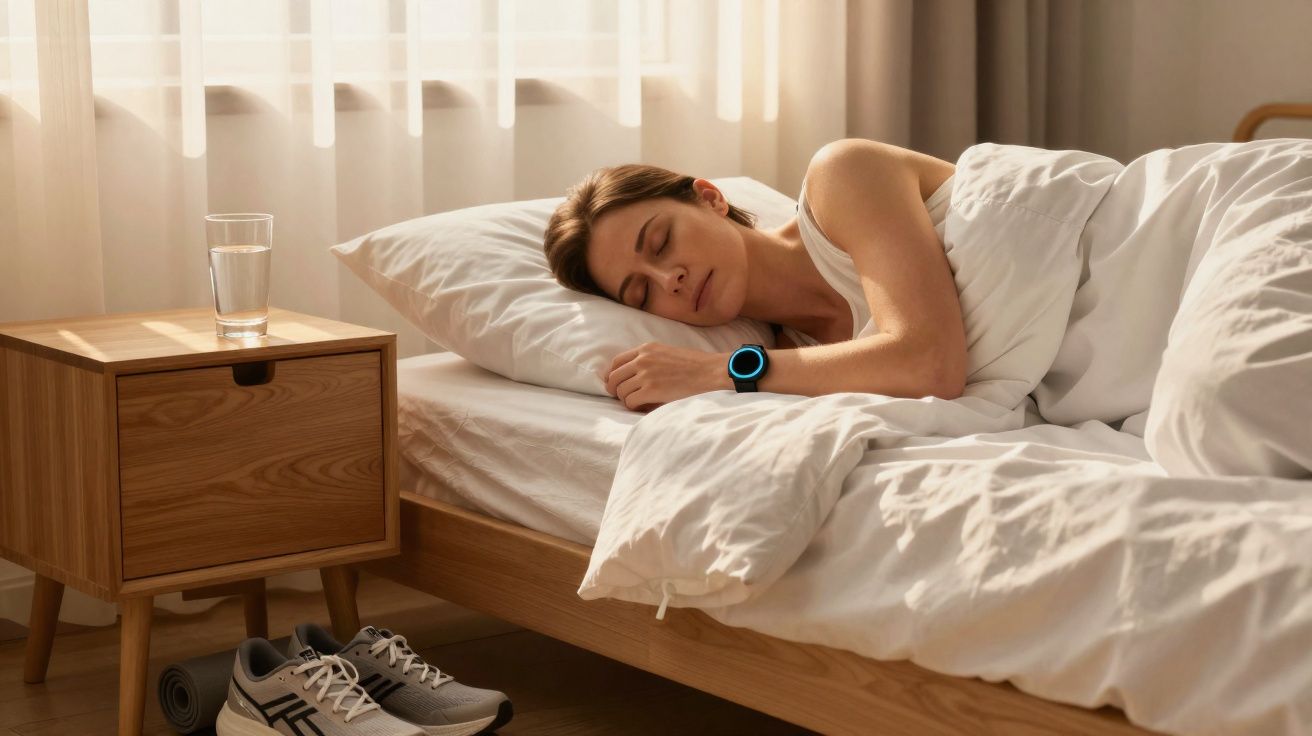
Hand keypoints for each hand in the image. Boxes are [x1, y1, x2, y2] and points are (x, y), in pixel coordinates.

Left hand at [603, 342, 729, 411]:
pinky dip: (634, 407)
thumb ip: (648, 360)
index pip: (616, 362)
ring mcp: (646, 374)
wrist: (710, 372)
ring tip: (639, 402)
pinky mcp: (651, 390)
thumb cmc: (694, 365)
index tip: (616, 384)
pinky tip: (644, 407)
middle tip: (623, 397)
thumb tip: (632, 376)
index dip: (612, 375)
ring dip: (627, 400)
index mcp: (646, 349)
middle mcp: (642, 359)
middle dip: (615, 390)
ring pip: (621, 392)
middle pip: (614, 378)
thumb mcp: (667, 353)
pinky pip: (630, 402)